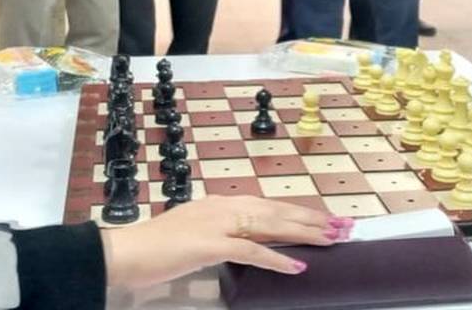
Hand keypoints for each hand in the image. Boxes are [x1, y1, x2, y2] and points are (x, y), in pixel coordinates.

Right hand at [101, 196, 351, 289]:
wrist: (126, 252)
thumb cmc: (156, 248)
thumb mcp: (196, 234)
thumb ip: (221, 233)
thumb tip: (246, 242)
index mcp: (221, 203)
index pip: (269, 205)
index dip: (300, 212)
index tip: (327, 219)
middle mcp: (223, 206)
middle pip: (277, 211)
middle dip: (314, 219)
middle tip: (346, 227)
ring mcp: (218, 223)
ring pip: (271, 225)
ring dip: (305, 233)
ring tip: (333, 239)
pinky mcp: (211, 244)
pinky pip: (251, 251)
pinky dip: (277, 259)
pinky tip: (298, 267)